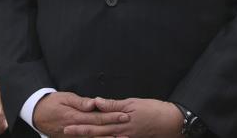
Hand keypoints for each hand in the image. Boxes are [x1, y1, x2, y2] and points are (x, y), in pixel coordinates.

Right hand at [34, 92, 129, 136]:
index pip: (98, 117)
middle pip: (99, 130)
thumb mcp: (65, 97)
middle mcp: (76, 129)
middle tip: (129, 126)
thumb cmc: (52, 103)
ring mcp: (74, 136)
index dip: (112, 116)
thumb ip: (80, 102)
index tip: (124, 115)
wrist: (37, 115)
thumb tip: (93, 104)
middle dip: (115, 128)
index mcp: (75, 116)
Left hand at [64, 98, 182, 137]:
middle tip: (66, 132)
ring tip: (78, 136)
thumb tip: (97, 102)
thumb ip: (113, 104)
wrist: (171, 121)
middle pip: (97, 133)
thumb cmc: (153, 109)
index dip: (81, 124)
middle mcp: (120, 132)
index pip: (96, 123)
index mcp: (119, 121)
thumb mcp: (133, 103)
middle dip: (81, 132)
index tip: (68, 124)